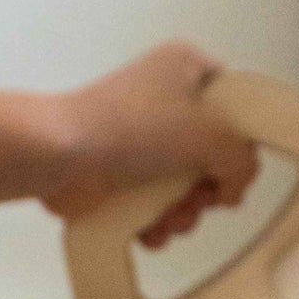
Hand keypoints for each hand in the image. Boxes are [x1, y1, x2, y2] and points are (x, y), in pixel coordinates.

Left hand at [44, 42, 259, 248]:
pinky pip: (156, 206)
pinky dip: (157, 224)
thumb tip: (235, 188)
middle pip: (213, 156)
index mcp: (187, 68)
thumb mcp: (207, 133)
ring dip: (183, 213)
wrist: (58, 155)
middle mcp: (166, 100)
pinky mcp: (122, 177)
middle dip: (207, 190)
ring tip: (167, 217)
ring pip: (186, 188)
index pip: (236, 106)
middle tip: (196, 198)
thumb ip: (241, 158)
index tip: (234, 170)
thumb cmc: (132, 129)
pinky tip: (148, 230)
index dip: (241, 144)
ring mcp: (143, 141)